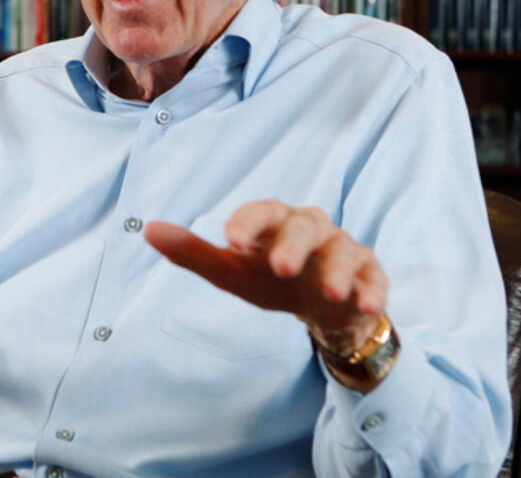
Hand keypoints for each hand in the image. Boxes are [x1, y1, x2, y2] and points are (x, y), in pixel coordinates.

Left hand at [144, 200, 387, 356]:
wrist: (321, 307)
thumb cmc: (271, 280)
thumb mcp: (232, 272)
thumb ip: (193, 253)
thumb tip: (147, 230)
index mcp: (275, 223)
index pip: (263, 212)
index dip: (248, 222)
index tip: (230, 241)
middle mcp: (311, 228)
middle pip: (305, 226)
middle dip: (294, 245)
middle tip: (280, 267)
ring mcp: (343, 249)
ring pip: (342, 248)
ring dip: (337, 269)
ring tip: (328, 291)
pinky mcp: (369, 274)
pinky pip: (374, 276)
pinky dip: (372, 289)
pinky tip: (366, 305)